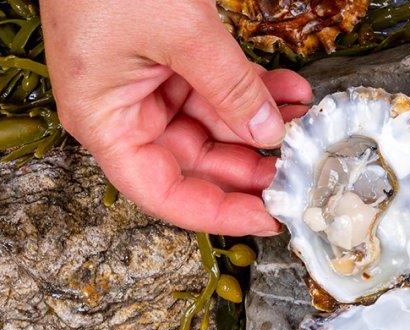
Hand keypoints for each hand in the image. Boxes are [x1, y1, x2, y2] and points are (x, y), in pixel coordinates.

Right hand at [40, 0, 310, 234]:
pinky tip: (288, 89)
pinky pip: (211, 87)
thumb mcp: (181, 32)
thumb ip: (228, 86)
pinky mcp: (162, 56)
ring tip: (304, 121)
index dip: (217, 213)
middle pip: (192, 162)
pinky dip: (249, 88)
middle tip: (298, 170)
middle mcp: (121, 111)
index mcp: (105, 122)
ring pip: (209, 125)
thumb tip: (268, 131)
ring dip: (257, 122)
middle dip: (249, 165)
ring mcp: (142, 83)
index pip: (164, 192)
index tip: (267, 217)